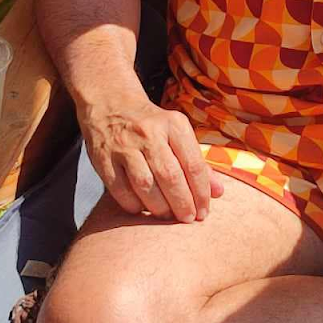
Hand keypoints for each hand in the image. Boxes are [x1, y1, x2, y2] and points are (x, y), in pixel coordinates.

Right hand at [79, 92, 223, 221]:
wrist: (111, 104)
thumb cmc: (152, 125)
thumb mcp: (178, 133)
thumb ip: (197, 162)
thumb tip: (219, 192)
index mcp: (174, 124)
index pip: (193, 164)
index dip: (201, 193)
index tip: (204, 211)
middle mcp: (149, 133)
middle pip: (170, 176)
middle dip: (182, 204)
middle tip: (188, 219)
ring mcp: (124, 146)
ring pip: (145, 185)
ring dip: (159, 207)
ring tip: (168, 216)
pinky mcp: (103, 158)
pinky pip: (120, 189)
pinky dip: (133, 204)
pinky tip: (142, 209)